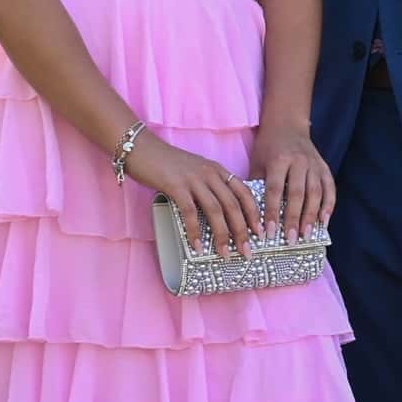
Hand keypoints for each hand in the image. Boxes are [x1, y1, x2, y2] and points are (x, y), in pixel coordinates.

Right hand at [124, 130, 262, 256]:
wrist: (141, 148)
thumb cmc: (166, 163)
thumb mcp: (195, 171)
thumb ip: (208, 186)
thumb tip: (218, 215)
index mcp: (217, 170)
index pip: (244, 192)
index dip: (254, 214)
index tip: (260, 232)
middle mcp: (210, 173)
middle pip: (233, 205)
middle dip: (242, 231)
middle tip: (247, 251)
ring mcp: (194, 179)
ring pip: (216, 210)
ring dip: (222, 235)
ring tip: (224, 254)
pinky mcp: (176, 186)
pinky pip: (191, 212)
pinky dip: (196, 231)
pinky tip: (197, 246)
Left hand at [249, 125, 335, 244]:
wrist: (287, 124)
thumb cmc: (268, 147)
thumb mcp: (257, 163)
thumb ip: (257, 186)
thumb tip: (253, 215)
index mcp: (278, 160)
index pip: (275, 190)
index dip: (273, 212)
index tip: (270, 232)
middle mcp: (298, 162)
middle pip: (297, 194)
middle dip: (294, 219)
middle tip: (291, 239)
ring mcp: (314, 164)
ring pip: (315, 192)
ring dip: (312, 216)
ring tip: (307, 235)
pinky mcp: (324, 167)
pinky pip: (329, 188)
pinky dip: (328, 205)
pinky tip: (324, 221)